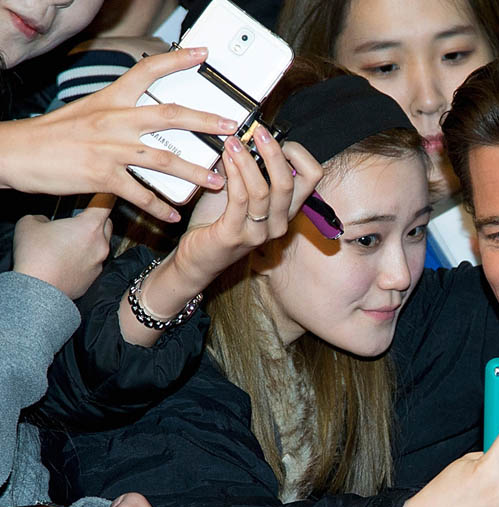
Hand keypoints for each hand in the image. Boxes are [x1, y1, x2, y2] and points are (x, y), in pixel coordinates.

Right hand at [0, 47, 237, 221]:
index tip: (202, 54)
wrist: (18, 152)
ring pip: (164, 160)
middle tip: (232, 126)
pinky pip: (140, 194)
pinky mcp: (103, 176)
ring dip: (194, 173)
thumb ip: (121, 112)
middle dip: (205, 121)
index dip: (177, 60)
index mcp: (112, 100)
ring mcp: (111, 149)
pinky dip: (159, 206)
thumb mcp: (90, 110)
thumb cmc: (56, 134)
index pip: (148, 71)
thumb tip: (151, 115)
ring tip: (217, 182)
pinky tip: (173, 214)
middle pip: (170, 116)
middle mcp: (115, 120)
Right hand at [12, 194, 114, 298]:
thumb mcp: (30, 224)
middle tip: (80, 219)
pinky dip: (86, 259)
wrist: (38, 290)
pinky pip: (94, 262)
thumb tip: (45, 221)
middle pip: (107, 224)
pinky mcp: (95, 278)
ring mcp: (100, 262)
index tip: (105, 191)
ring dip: (91, 240)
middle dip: (97, 219)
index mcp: (90, 226)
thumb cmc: (36, 256)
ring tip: (70, 242)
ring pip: (101, 245)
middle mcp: (101, 244)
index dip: (105, 195)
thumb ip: (42, 217)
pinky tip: (68, 260)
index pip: (106, 203)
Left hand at [171, 135, 322, 289]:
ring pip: (263, 191)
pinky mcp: (236, 235)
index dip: (298, 153)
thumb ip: (250, 168)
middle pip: (288, 183)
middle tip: (257, 132)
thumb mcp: (241, 190)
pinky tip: (225, 159)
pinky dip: (233, 174)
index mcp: (287, 209)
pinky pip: (240, 200)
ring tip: (233, 143)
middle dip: (273, 152)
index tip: (275, 139)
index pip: (312, 177)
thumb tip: (245, 135)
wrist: (199, 255)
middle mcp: (279, 222)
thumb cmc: (218, 221)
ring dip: (247, 161)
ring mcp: (259, 232)